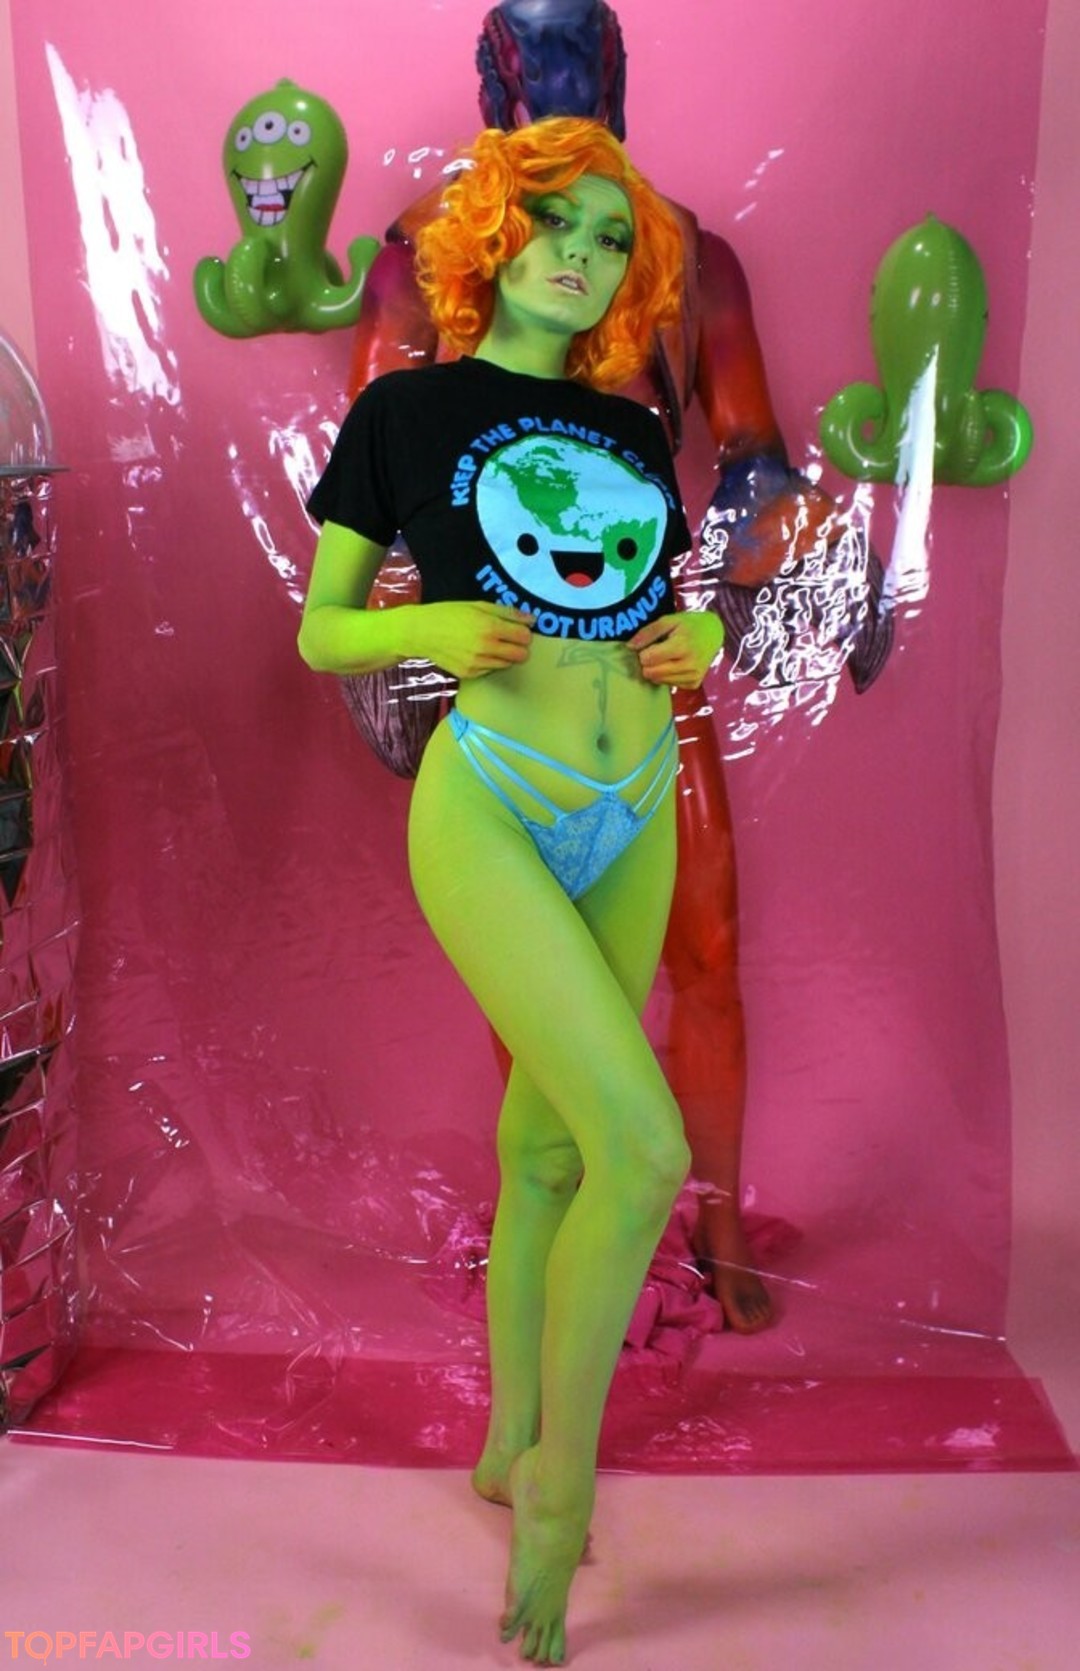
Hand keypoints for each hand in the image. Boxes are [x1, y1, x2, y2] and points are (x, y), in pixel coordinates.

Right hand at [411, 601, 533, 678]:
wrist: (421, 632)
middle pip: (521, 655)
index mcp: (490, 627)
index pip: (524, 637)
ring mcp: (478, 663)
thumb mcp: (478, 605)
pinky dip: (489, 662)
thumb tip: (532, 620)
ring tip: (489, 644)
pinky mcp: (470, 673)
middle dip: (520, 647)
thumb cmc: (449, 613)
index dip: (525, 633)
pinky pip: (490, 670)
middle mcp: (486, 647)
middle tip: (509, 639)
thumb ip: (507, 613)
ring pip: (507, 664)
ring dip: (505, 655)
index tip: (518, 630)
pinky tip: (476, 652)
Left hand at [628, 611, 724, 688]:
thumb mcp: (668, 620)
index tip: (652, 644)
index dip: (644, 651)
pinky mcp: (694, 684)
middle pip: (651, 673)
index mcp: (682, 646)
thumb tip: (630, 647)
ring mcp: (693, 677)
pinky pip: (669, 684)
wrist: (714, 634)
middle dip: (648, 663)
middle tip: (657, 651)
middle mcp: (689, 665)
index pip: (647, 659)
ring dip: (657, 669)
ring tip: (668, 656)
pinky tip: (675, 664)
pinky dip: (667, 675)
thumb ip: (648, 632)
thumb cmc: (689, 625)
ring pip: (658, 680)